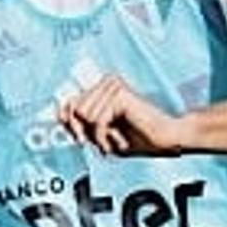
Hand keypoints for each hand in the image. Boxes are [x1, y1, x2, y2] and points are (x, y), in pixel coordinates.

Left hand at [56, 76, 189, 156]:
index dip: (69, 123)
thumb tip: (60, 115)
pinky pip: (97, 120)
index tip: (80, 139)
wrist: (167, 139)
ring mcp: (113, 86)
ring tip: (116, 141)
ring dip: (98, 136)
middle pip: (74, 109)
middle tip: (102, 144)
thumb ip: (81, 124)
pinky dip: (105, 138)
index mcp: (102, 88)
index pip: (69, 102)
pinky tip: (119, 143)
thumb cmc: (139, 138)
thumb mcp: (102, 133)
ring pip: (84, 115)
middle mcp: (106, 82)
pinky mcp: (119, 95)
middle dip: (84, 132)